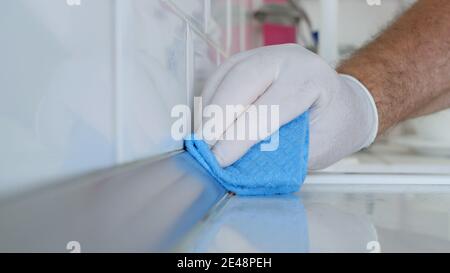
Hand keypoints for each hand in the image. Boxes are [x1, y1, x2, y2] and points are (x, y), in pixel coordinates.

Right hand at [198, 44, 377, 169]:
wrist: (343, 103)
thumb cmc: (335, 126)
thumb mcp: (315, 148)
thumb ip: (279, 155)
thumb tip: (237, 165)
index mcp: (312, 80)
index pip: (269, 108)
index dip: (240, 136)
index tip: (219, 159)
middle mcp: (289, 58)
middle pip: (241, 81)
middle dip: (218, 117)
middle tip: (203, 148)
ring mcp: (268, 53)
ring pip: (227, 75)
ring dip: (210, 108)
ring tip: (202, 138)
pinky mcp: (252, 58)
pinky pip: (222, 74)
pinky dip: (211, 98)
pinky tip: (208, 121)